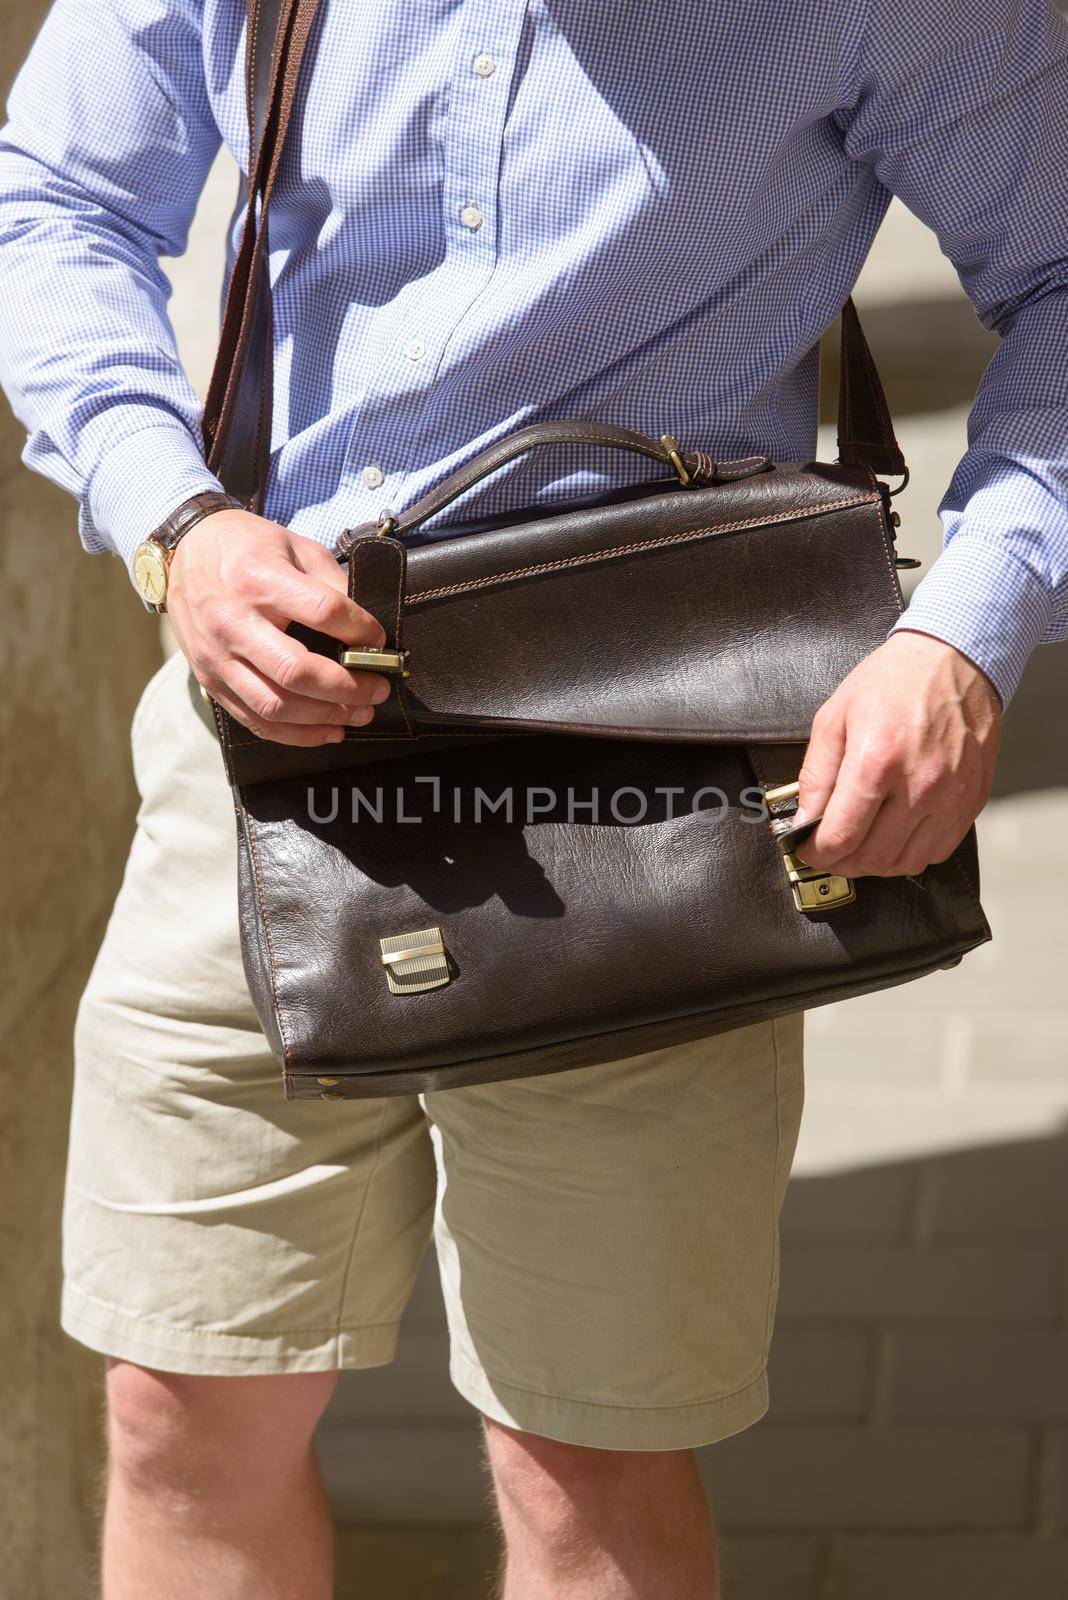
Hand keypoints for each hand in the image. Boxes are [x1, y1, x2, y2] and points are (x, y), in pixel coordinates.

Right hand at [167, 508, 389, 746]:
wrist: (184, 553)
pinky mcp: (210, 680)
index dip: (360, 630)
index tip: (380, 640)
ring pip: (275, 705)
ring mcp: (216, 656)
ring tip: (359, 714)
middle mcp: (232, 620)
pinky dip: (296, 734)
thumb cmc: (246, 548)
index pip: (322, 611)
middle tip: (378, 689)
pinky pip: (255, 720)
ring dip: (325, 717)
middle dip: (348, 688)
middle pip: (296, 671)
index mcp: (256, 577)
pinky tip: (328, 731)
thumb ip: (331, 581)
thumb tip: (368, 629)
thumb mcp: (293, 546)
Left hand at [796, 631, 1000, 877]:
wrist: (954, 659)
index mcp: (877, 760)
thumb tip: (804, 820)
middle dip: (841, 862)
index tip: (808, 850)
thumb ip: (816, 774)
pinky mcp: (972, 800)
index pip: (841, 837)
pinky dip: (910, 853)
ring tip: (860, 843)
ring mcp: (951, 796)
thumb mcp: (834, 717)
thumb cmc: (891, 682)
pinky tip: (895, 834)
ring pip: (905, 862)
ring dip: (876, 863)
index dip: (817, 854)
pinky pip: (937, 850)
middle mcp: (919, 784)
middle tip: (829, 850)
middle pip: (873, 858)